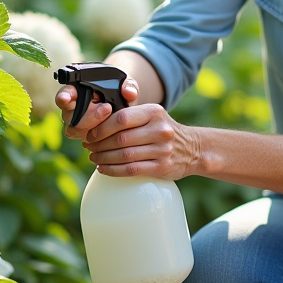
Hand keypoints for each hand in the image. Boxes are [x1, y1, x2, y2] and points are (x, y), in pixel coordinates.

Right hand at [56, 75, 140, 140]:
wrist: (125, 104)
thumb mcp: (126, 84)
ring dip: (94, 126)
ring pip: (75, 130)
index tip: (66, 98)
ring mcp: (78, 124)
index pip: (66, 94)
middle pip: (70, 116)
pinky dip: (100, 137)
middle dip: (88, 115)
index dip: (64, 96)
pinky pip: (87, 140)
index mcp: (78, 91)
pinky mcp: (86, 137)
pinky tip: (111, 130)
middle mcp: (73, 109)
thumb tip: (129, 92)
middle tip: (107, 108)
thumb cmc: (121, 90)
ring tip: (111, 116)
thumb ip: (128, 86)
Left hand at [81, 104, 201, 179]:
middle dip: (99, 144)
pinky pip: (131, 170)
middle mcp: (160, 130)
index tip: (90, 134)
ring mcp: (163, 150)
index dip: (101, 128)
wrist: (193, 148)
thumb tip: (95, 122)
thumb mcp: (152, 115)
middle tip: (88, 148)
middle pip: (120, 138)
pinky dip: (113, 170)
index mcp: (154, 112)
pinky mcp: (162, 167)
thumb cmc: (163, 130)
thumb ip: (129, 115)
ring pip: (124, 155)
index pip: (121, 118)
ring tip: (94, 158)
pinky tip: (103, 169)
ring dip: (103, 158)